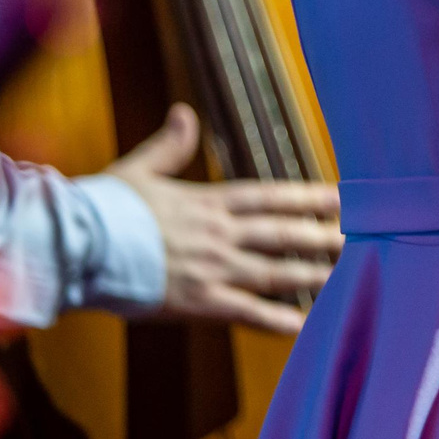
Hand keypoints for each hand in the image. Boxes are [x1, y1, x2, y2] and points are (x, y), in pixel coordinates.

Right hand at [105, 103, 342, 335]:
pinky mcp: (198, 302)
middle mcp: (219, 234)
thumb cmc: (104, 208)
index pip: (271, 197)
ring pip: (275, 273)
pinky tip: (305, 325)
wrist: (77, 247)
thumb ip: (169, 145)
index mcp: (208, 202)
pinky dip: (278, 320)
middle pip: (283, 234)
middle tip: (361, 237)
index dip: (308, 197)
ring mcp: (212, 268)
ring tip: (346, 276)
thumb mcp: (139, 169)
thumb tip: (184, 112)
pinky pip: (247, 313)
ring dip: (312, 275)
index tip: (341, 197)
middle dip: (322, 236)